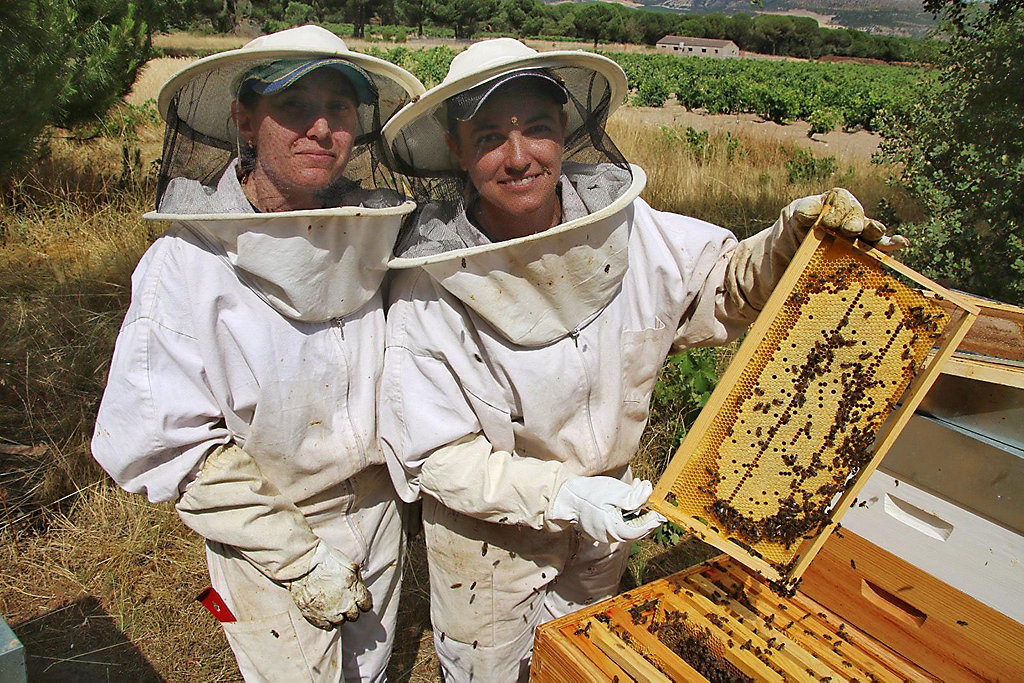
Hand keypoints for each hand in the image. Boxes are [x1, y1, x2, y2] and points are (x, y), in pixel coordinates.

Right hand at [288, 543, 372, 629]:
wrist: (303, 565)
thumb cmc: (327, 561)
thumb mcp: (349, 565)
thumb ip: (357, 578)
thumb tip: (359, 586)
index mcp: (354, 592)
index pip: (365, 606)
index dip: (363, 602)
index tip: (359, 600)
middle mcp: (344, 605)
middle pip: (354, 616)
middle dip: (351, 610)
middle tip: (345, 602)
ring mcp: (329, 613)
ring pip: (340, 622)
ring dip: (339, 615)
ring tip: (334, 606)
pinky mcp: (315, 617)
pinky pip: (326, 625)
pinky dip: (327, 620)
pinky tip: (325, 612)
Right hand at [548, 476, 666, 543]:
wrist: (564, 496)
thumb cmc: (588, 493)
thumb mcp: (614, 492)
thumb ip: (634, 495)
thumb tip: (649, 492)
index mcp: (614, 529)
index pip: (640, 530)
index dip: (651, 521)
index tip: (659, 513)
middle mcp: (609, 536)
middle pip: (634, 529)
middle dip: (643, 515)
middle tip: (649, 499)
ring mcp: (602, 534)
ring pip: (625, 526)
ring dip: (633, 511)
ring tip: (637, 490)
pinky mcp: (598, 529)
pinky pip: (615, 524)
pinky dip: (623, 513)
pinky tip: (623, 499)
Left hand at [790, 188, 908, 252]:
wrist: (784, 262)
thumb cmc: (791, 233)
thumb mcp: (792, 217)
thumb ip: (803, 210)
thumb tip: (812, 213)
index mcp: (832, 204)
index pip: (841, 199)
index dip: (837, 209)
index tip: (827, 223)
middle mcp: (848, 219)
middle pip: (858, 216)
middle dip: (855, 222)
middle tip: (849, 230)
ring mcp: (856, 238)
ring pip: (871, 233)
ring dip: (874, 232)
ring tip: (876, 233)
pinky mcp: (860, 258)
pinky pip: (879, 250)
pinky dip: (890, 246)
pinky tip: (901, 243)